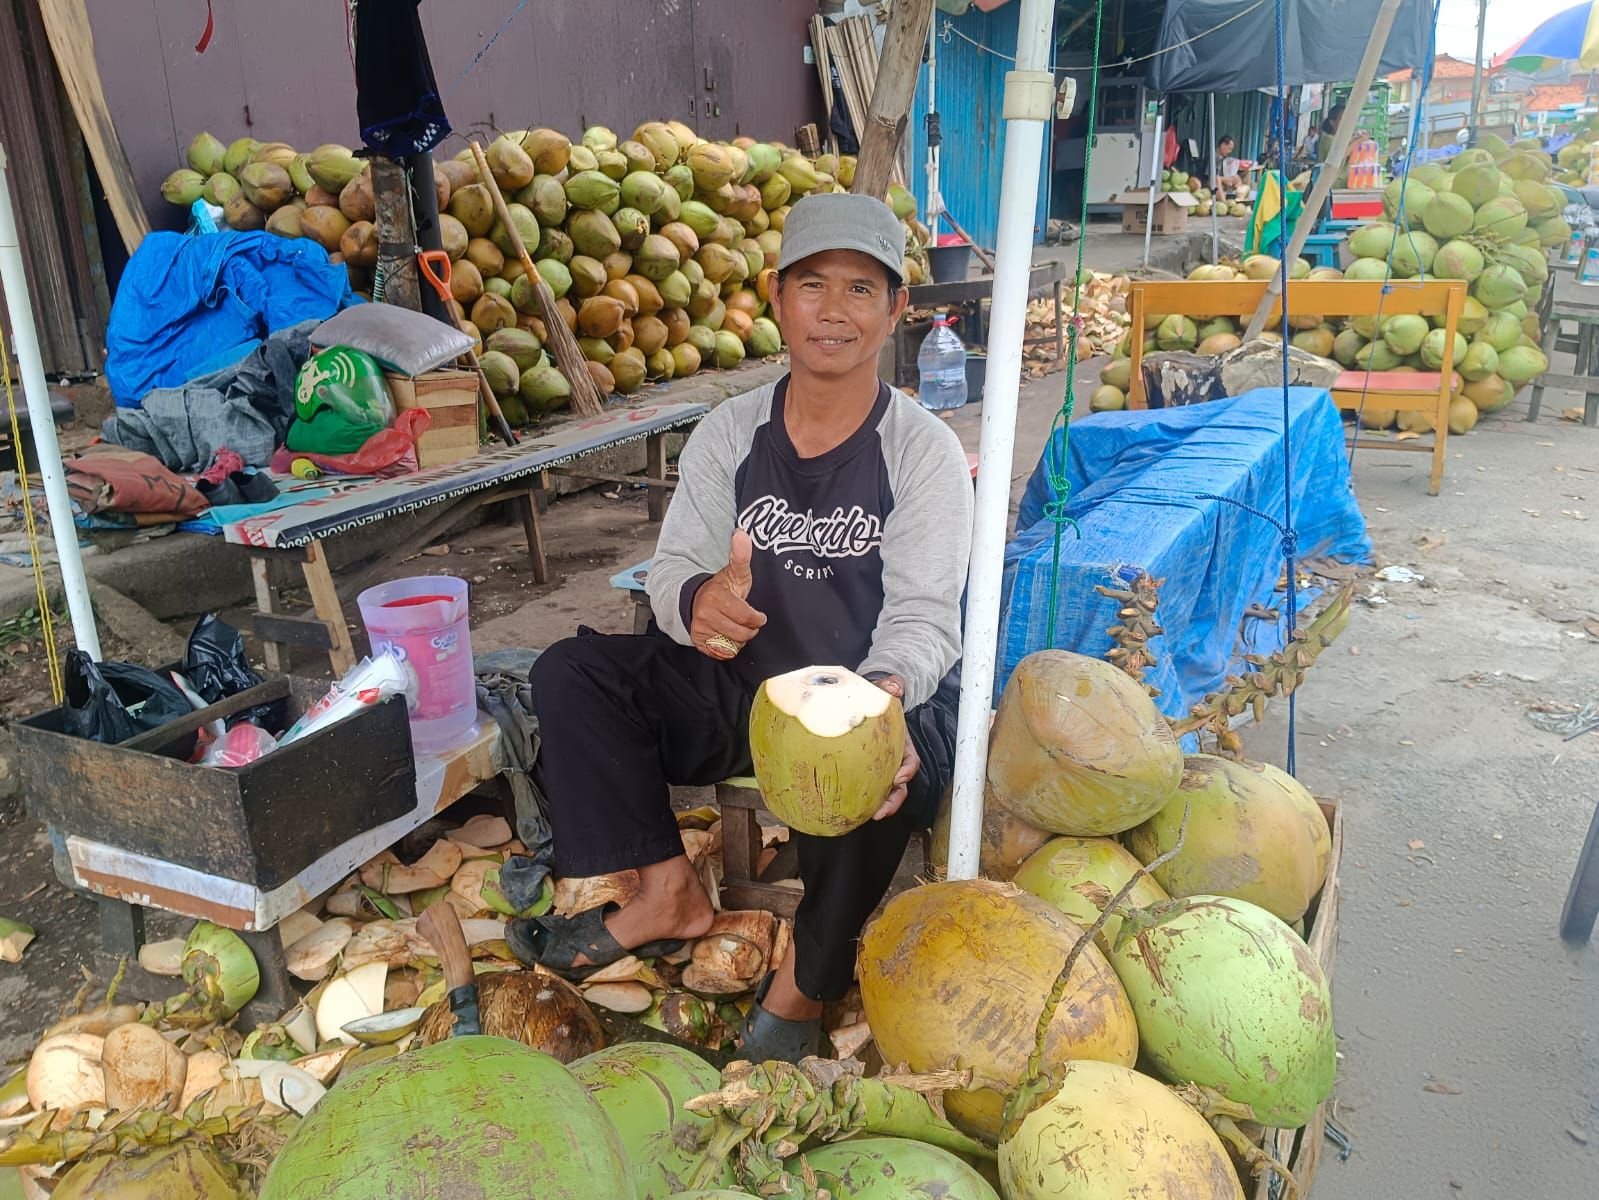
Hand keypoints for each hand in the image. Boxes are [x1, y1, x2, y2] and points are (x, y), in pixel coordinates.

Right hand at [689, 529, 765, 659]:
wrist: (694, 600)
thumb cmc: (721, 588)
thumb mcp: (734, 572)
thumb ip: (741, 556)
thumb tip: (742, 534)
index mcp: (717, 597)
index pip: (747, 617)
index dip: (757, 618)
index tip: (758, 615)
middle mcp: (705, 614)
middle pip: (742, 633)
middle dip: (749, 629)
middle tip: (748, 622)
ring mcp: (700, 629)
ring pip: (733, 644)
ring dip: (739, 638)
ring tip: (736, 626)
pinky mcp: (698, 642)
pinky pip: (722, 653)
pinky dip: (728, 647)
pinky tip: (727, 635)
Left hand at [869, 674, 918, 820]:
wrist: (862, 701)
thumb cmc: (875, 698)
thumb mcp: (883, 689)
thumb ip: (890, 686)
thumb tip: (895, 686)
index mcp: (902, 743)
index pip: (911, 760)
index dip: (907, 770)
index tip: (898, 778)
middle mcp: (894, 758)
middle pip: (900, 784)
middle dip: (894, 799)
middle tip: (881, 811)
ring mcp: (881, 766)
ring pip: (887, 791)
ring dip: (882, 805)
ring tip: (871, 816)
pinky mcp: (864, 770)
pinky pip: (867, 786)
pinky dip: (863, 798)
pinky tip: (851, 808)